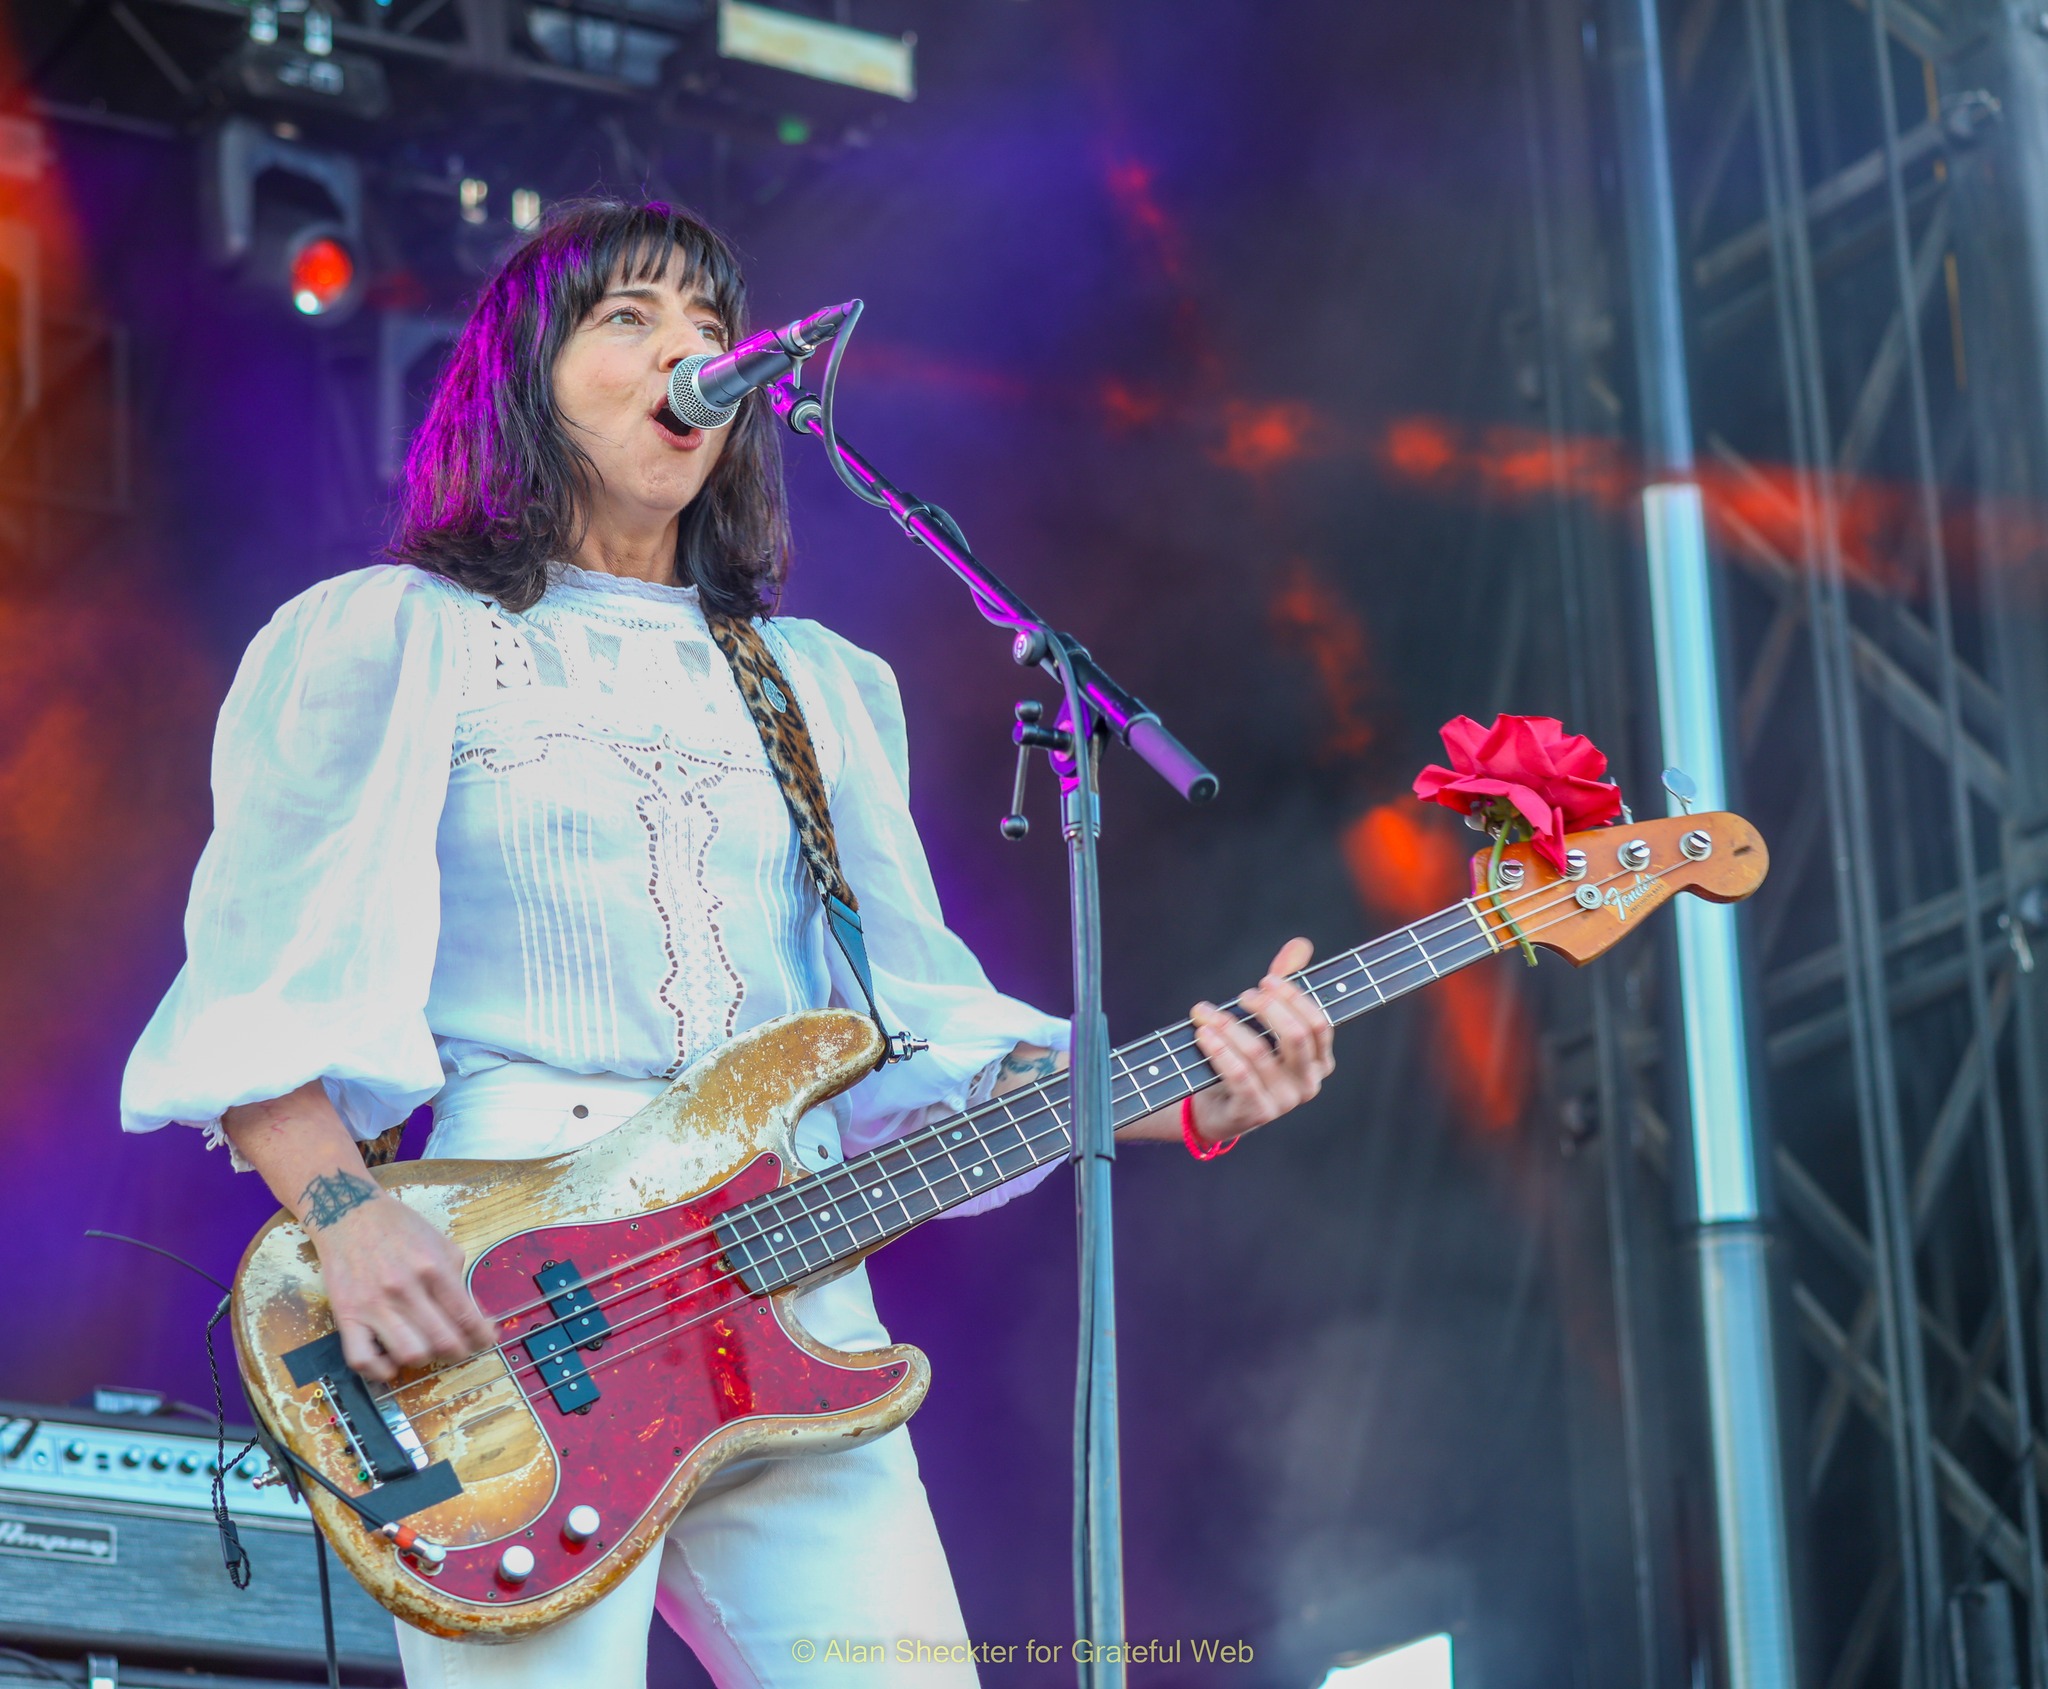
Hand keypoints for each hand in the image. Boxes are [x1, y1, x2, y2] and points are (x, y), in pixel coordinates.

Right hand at [302, 1172, 496, 1381]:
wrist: (349, 1214)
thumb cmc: (399, 1228)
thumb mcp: (440, 1244)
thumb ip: (458, 1279)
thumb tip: (476, 1316)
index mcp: (433, 1268)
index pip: (466, 1317)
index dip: (481, 1337)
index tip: (485, 1340)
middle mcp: (405, 1288)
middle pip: (443, 1341)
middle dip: (458, 1352)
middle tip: (457, 1348)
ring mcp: (374, 1304)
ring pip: (409, 1354)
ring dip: (423, 1360)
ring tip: (425, 1350)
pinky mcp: (346, 1315)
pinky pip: (362, 1359)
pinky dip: (380, 1371)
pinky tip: (391, 1363)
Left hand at [1187, 936, 1334, 1148]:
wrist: (1217, 1108)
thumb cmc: (1247, 1058)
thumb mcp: (1266, 1021)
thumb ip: (1284, 984)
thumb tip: (1300, 944)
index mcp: (1319, 1061)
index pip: (1318, 1024)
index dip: (1293, 997)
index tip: (1266, 979)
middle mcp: (1308, 1083)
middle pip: (1296, 1036)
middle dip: (1267, 1008)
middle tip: (1243, 996)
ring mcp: (1284, 1102)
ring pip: (1258, 1052)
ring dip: (1227, 1026)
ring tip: (1205, 1013)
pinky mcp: (1255, 1112)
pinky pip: (1239, 1076)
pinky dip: (1218, 1050)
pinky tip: (1202, 1033)